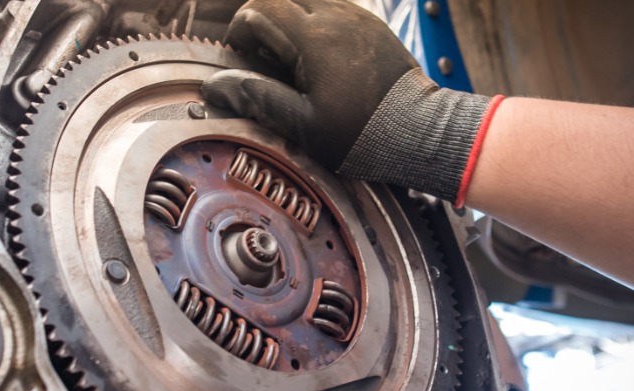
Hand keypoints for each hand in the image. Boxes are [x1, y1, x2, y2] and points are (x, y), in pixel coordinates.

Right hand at [203, 0, 498, 203]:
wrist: (419, 132)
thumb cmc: (360, 134)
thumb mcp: (301, 124)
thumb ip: (256, 97)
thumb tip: (215, 86)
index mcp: (313, 37)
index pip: (260, 9)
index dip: (241, 31)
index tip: (240, 58)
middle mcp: (336, 16)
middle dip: (262, 22)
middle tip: (260, 58)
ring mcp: (357, 17)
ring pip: (307, 1)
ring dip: (289, 21)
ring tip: (289, 61)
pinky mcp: (372, 25)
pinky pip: (333, 9)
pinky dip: (314, 24)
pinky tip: (318, 60)